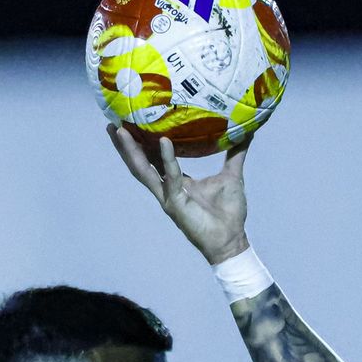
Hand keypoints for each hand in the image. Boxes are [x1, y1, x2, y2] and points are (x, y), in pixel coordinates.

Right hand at [107, 126, 251, 263]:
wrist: (231, 240)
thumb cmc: (230, 213)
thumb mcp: (232, 176)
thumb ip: (235, 154)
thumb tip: (247, 132)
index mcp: (177, 182)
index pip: (154, 158)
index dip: (143, 142)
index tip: (133, 122)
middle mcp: (167, 189)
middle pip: (140, 163)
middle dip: (125, 145)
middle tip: (113, 122)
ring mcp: (168, 197)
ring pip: (143, 171)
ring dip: (130, 151)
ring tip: (121, 130)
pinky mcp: (175, 204)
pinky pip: (170, 178)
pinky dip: (167, 160)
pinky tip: (163, 142)